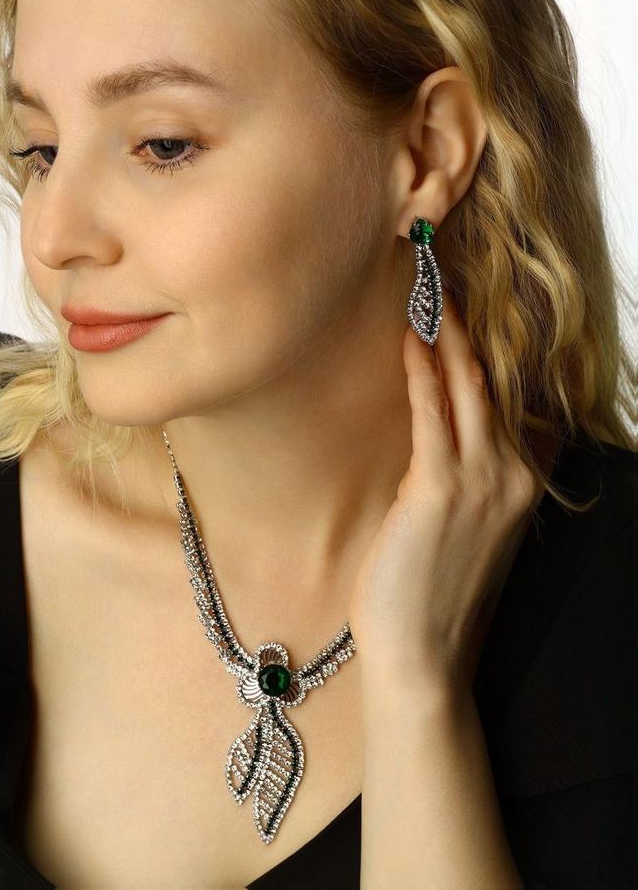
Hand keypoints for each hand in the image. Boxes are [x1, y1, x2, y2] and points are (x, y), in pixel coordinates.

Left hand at [347, 291, 541, 691]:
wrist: (422, 652)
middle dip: (469, 328)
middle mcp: (513, 474)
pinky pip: (434, 413)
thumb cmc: (432, 589)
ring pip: (470, 387)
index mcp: (523, 481)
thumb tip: (441, 428)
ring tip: (428, 291)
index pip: (512, 399)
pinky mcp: (441, 489)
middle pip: (494, 381)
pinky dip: (423, 370)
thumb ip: (467, 476)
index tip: (465, 308)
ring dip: (449, 334)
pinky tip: (410, 337)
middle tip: (444, 279)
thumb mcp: (466, 528)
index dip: (490, 350)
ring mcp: (482, 481)